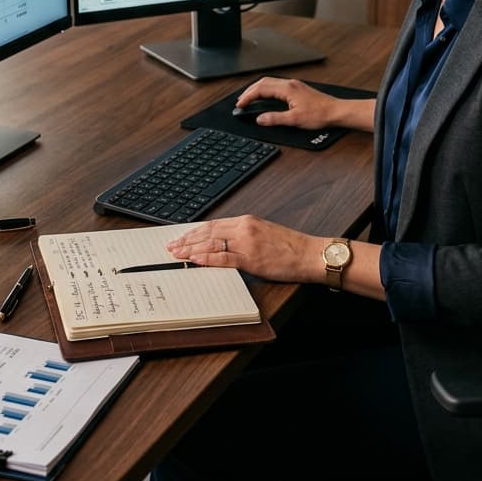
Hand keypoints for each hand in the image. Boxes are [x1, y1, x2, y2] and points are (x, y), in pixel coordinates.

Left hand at [166, 215, 323, 283]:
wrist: (310, 253)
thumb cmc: (290, 247)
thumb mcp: (264, 233)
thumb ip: (244, 235)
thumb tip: (223, 244)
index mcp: (247, 220)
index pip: (213, 224)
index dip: (194, 231)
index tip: (182, 236)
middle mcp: (244, 228)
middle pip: (208, 232)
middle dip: (187, 239)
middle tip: (171, 246)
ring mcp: (247, 243)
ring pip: (211, 243)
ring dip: (191, 249)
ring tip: (176, 254)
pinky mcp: (251, 258)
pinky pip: (223, 258)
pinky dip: (206, 258)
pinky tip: (194, 260)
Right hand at [235, 77, 373, 130]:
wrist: (336, 111)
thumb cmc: (320, 114)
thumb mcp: (295, 119)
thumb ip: (275, 118)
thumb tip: (260, 119)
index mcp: (287, 89)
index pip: (261, 89)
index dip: (248, 97)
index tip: (240, 105)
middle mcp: (290, 84)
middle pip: (263, 82)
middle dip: (249, 91)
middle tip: (241, 101)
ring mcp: (294, 85)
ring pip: (270, 82)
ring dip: (257, 89)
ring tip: (250, 98)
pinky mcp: (297, 88)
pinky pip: (276, 85)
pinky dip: (266, 90)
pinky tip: (266, 96)